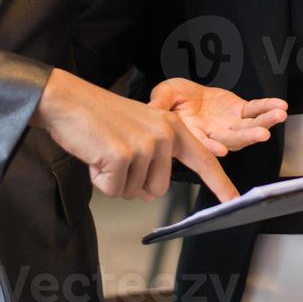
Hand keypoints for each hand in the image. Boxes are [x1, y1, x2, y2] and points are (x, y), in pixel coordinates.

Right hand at [30, 68, 238, 202]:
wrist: (68, 101)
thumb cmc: (100, 118)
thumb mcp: (139, 130)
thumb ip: (155, 157)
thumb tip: (151, 191)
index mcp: (171, 126)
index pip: (204, 159)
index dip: (220, 182)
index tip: (234, 200)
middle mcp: (163, 135)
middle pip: (158, 189)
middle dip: (134, 183)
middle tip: (116, 157)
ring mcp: (144, 145)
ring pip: (134, 192)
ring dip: (115, 181)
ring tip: (105, 152)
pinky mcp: (122, 156)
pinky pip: (114, 190)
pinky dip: (101, 180)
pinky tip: (95, 156)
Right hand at [148, 78, 286, 156]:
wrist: (185, 94)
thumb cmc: (172, 100)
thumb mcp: (163, 95)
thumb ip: (159, 103)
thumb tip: (151, 111)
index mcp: (193, 134)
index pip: (202, 144)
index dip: (211, 148)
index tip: (221, 150)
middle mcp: (214, 134)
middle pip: (232, 139)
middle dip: (248, 137)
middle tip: (262, 134)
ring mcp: (229, 125)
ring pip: (249, 127)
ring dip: (264, 122)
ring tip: (278, 115)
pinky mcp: (240, 111)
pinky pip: (256, 110)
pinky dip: (267, 107)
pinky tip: (279, 105)